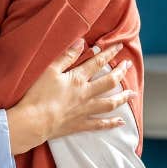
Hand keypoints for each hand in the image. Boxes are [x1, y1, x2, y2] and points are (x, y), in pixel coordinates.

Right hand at [7, 42, 134, 155]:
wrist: (34, 121)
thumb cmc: (38, 94)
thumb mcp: (49, 70)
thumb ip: (66, 56)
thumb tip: (81, 42)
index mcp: (77, 79)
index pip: (97, 63)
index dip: (109, 53)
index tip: (119, 46)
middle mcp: (85, 94)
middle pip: (109, 82)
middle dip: (120, 72)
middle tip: (128, 65)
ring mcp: (85, 110)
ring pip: (110, 103)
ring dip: (123, 98)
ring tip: (132, 94)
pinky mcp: (80, 124)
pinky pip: (100, 124)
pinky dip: (111, 123)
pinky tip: (120, 122)